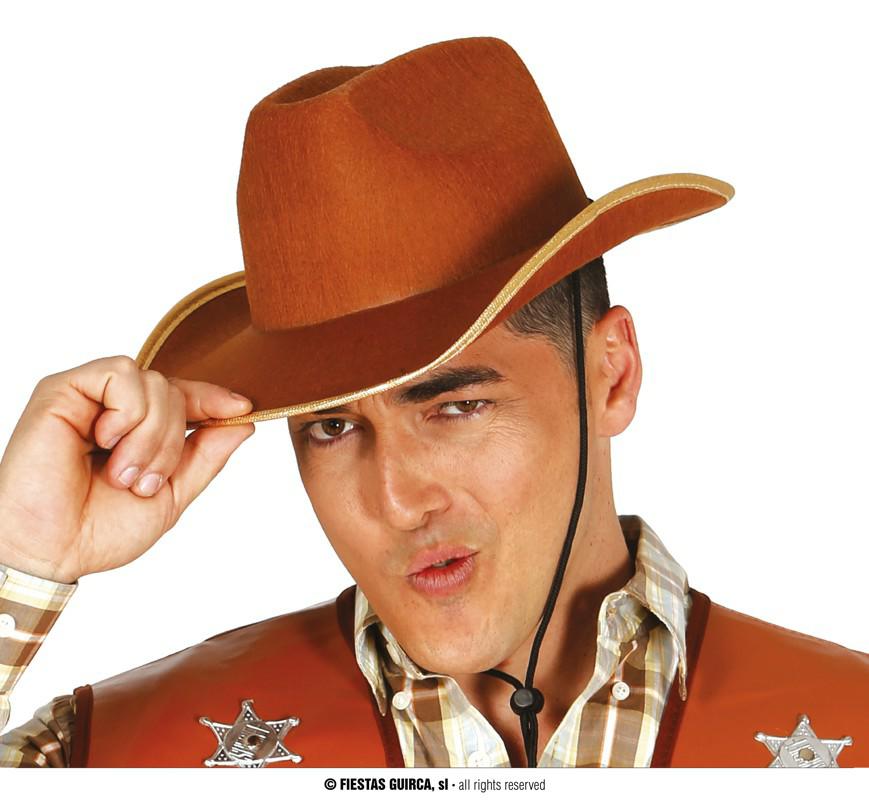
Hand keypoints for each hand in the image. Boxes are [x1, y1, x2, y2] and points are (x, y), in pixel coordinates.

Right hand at [0, 356, 254, 582]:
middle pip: (175, 391)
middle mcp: (115, 409)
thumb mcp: (172, 494)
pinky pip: (120, 373)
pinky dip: (126, 413)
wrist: (54, 551)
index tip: (241, 407)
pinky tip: (103, 441)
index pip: (185, 398)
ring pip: (154, 382)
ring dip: (150, 435)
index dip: (214, 399)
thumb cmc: (100, 529)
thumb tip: (243, 422)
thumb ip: (206, 456)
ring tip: (120, 472)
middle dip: (172, 442)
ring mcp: (90, 397)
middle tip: (142, 482)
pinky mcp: (63, 389)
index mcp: (139, 431)